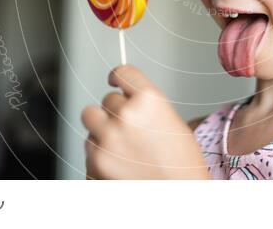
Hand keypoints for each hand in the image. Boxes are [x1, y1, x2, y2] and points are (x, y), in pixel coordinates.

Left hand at [81, 64, 209, 179]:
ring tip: (126, 150)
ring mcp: (107, 139)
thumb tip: (125, 99)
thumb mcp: (172, 123)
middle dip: (115, 112)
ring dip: (103, 131)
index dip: (118, 77)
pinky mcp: (94, 162)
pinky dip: (100, 156)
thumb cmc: (182, 166)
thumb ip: (145, 106)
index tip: (115, 80)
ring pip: (92, 122)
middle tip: (131, 130)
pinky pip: (89, 148)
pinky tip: (120, 166)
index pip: (122, 72)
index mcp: (149, 100)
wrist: (180, 199)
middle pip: (106, 100)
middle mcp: (126, 115)